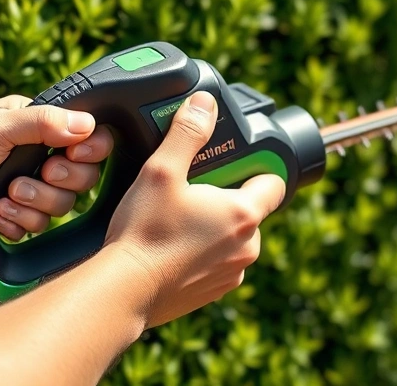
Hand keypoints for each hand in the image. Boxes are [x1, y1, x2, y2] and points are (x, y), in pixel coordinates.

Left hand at [0, 95, 113, 238]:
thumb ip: (43, 123)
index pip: (85, 137)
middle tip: (24, 183)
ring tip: (4, 200)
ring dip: (33, 207)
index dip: (86, 152)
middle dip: (54, 186)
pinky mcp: (10, 210)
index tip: (68, 158)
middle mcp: (32, 153)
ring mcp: (22, 183)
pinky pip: (35, 225)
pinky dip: (16, 224)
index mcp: (34, 124)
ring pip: (59, 205)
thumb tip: (87, 124)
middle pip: (78, 177)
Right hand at [102, 90, 285, 327]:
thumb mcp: (162, 171)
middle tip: (189, 190)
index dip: (254, 167)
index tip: (228, 164)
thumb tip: (204, 103)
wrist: (123, 291)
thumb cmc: (144, 233)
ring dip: (213, 226)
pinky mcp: (214, 292)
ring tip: (175, 219)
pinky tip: (171, 246)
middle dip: (225, 196)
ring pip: (233, 237)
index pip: (274, 181)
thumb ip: (187, 132)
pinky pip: (217, 262)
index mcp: (244, 214)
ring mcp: (232, 273)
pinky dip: (201, 252)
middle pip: (249, 208)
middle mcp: (248, 247)